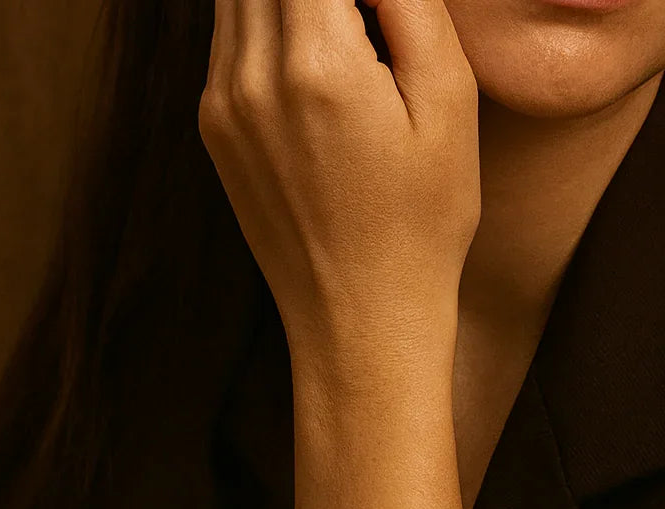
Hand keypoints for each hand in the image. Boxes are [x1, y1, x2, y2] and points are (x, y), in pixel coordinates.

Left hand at [198, 0, 480, 387]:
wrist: (361, 320)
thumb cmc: (419, 227)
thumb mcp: (450, 108)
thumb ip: (413, 7)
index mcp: (318, 61)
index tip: (383, 13)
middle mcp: (252, 73)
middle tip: (369, 31)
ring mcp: (222, 103)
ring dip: (294, 0)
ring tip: (350, 48)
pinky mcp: (214, 129)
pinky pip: (229, 41)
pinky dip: (268, 30)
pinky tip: (319, 77)